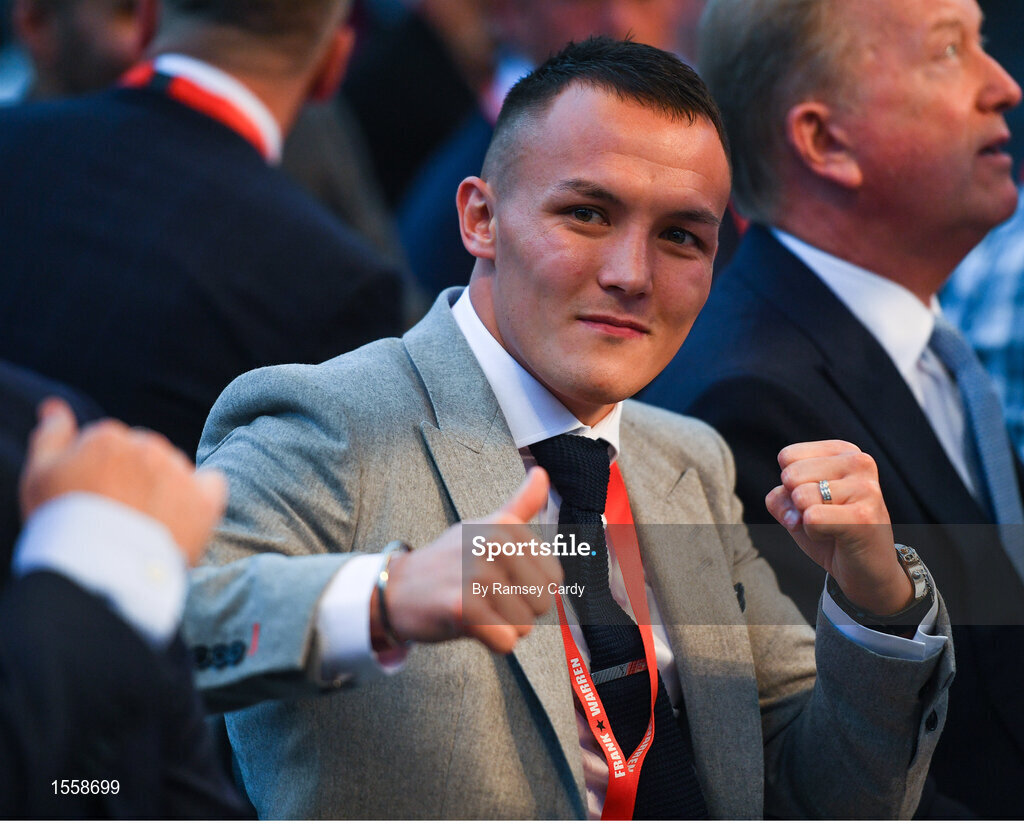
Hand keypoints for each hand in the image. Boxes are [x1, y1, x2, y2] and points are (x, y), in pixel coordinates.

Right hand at [19, 398, 226, 566]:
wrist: (99, 574)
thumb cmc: (63, 527)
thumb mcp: (40, 477)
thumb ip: (51, 436)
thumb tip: (56, 408)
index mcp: (107, 436)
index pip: (112, 446)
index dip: (103, 475)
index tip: (96, 500)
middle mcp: (148, 446)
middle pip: (145, 456)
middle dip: (135, 479)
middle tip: (120, 516)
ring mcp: (179, 472)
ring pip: (174, 470)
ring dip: (164, 489)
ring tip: (144, 525)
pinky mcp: (205, 500)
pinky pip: (211, 484)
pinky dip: (200, 497)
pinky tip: (182, 517)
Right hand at [374, 467, 562, 654]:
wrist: (398, 589)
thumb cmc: (449, 561)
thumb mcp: (484, 526)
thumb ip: (519, 505)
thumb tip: (542, 473)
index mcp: (505, 525)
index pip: (555, 578)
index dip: (533, 589)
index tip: (504, 581)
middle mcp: (493, 543)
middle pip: (543, 602)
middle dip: (521, 611)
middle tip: (488, 599)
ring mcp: (477, 574)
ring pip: (525, 625)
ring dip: (503, 626)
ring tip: (476, 609)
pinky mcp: (462, 606)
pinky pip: (505, 641)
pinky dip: (491, 642)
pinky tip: (468, 625)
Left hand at [765, 440, 911, 614]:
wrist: (868, 571)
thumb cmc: (831, 532)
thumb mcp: (797, 506)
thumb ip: (780, 496)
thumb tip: (793, 510)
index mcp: (845, 451)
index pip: (787, 456)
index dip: (789, 486)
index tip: (816, 499)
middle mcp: (860, 462)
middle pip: (790, 475)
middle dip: (797, 503)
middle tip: (824, 516)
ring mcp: (865, 488)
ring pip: (800, 496)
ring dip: (807, 520)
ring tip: (833, 526)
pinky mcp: (863, 516)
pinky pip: (811, 518)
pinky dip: (814, 533)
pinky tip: (836, 537)